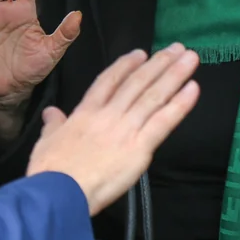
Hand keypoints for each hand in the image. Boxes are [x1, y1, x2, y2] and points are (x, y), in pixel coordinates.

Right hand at [26, 44, 200, 215]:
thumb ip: (53, 125)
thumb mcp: (46, 142)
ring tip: (190, 58)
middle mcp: (109, 114)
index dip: (126, 65)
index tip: (141, 53)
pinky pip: (164, 121)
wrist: (60, 191)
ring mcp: (126, 128)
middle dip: (159, 63)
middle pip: (137, 83)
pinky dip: (180, 104)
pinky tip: (193, 89)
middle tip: (177, 47)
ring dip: (174, 74)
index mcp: (86, 112)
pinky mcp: (140, 146)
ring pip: (154, 96)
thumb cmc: (50, 171)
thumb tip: (50, 113)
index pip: (109, 81)